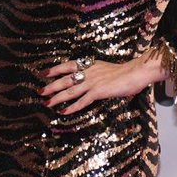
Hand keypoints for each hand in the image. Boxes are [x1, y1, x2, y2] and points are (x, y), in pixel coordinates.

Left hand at [42, 54, 164, 113]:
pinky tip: (64, 112)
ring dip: (57, 98)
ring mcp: (92, 82)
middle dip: (51, 86)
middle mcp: (88, 72)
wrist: (136, 72)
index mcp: (90, 64)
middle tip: (40, 92)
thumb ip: (95, 72)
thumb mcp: (105, 68)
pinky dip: (72, 107)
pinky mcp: (98, 92)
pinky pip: (82, 101)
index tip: (45, 73)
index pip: (68, 65)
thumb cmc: (124, 72)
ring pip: (70, 91)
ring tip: (47, 103)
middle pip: (65, 80)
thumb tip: (86, 78)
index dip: (55, 70)